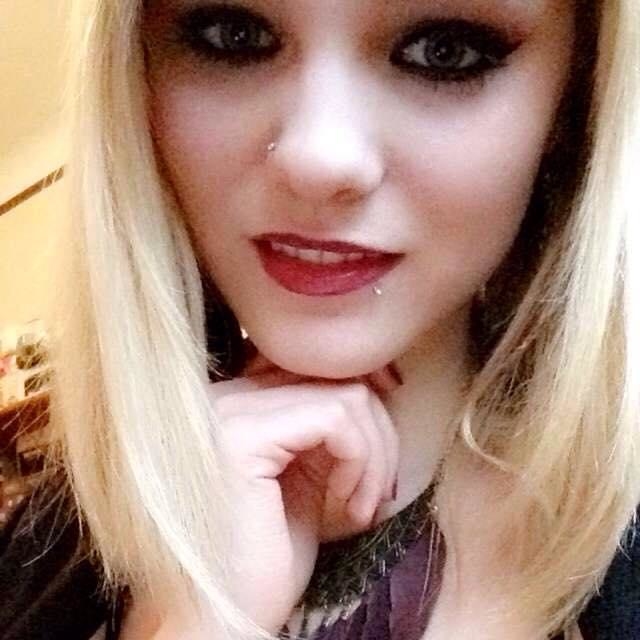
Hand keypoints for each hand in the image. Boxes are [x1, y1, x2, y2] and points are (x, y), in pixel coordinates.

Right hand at [204, 345, 401, 632]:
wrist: (221, 624)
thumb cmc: (265, 560)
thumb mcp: (305, 477)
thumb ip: (325, 427)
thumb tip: (376, 385)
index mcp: (235, 404)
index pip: (315, 371)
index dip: (364, 403)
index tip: (382, 452)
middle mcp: (224, 396)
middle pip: (335, 378)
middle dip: (378, 434)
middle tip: (378, 492)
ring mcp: (228, 410)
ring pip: (346, 396)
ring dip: (375, 456)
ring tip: (363, 506)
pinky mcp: (242, 435)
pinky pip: (337, 419)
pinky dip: (363, 462)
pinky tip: (348, 508)